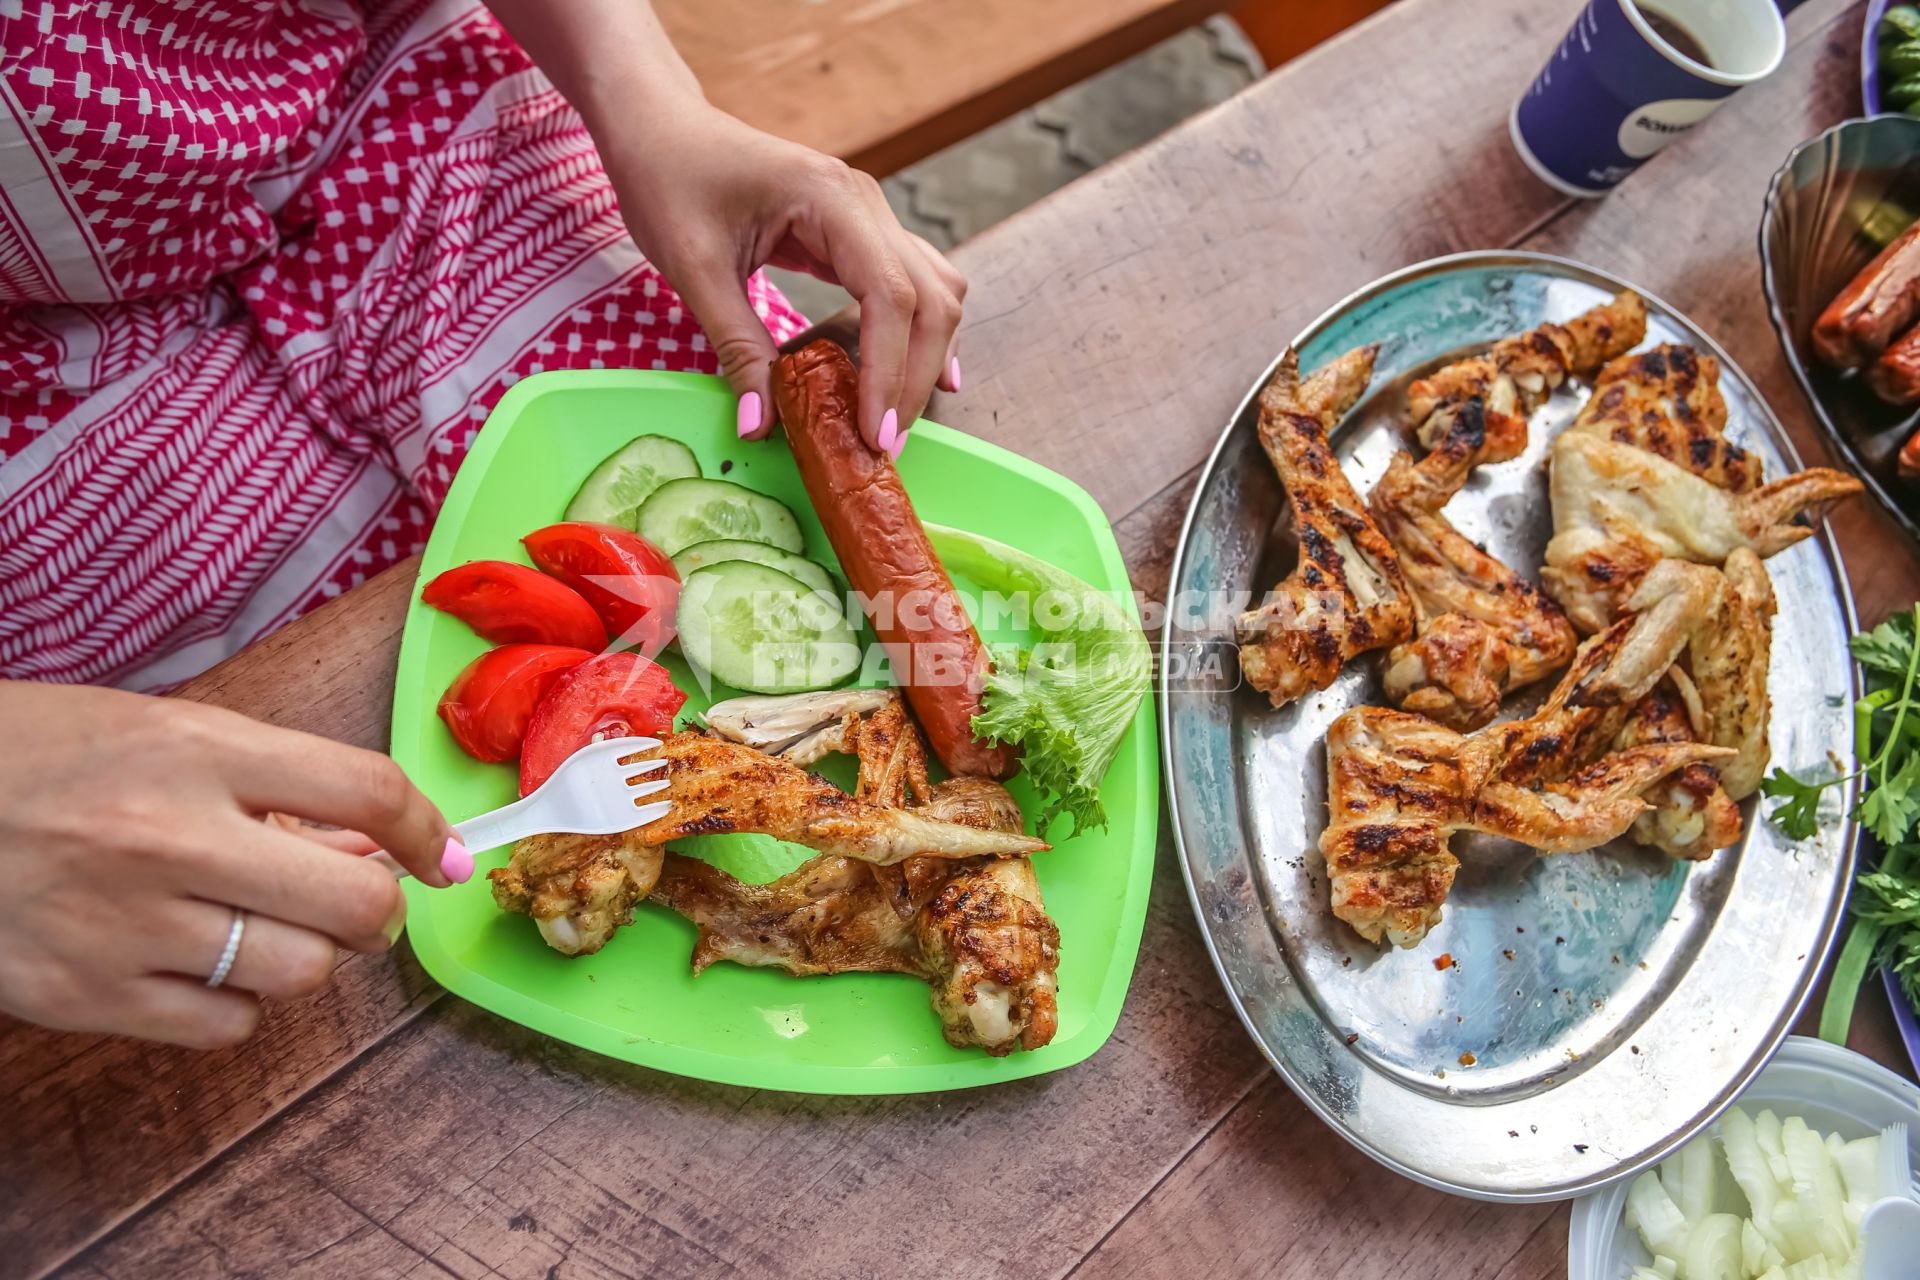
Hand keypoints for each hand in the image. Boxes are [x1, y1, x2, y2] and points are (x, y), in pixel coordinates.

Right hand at [0, 682, 461, 1047]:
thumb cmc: (42, 756)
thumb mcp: (163, 733)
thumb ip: (272, 785)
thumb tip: (379, 850)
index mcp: (196, 750)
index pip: (366, 791)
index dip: (426, 832)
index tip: (441, 856)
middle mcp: (171, 837)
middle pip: (354, 904)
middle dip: (376, 911)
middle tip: (354, 905)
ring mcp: (127, 924)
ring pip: (299, 973)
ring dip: (302, 955)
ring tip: (254, 924)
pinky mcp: (86, 996)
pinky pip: (226, 1025)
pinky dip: (234, 1002)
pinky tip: (196, 962)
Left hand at [598, 100, 965, 454]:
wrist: (660, 127)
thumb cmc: (668, 179)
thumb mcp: (692, 267)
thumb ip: (735, 345)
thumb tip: (762, 426)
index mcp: (830, 198)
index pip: (889, 294)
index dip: (890, 369)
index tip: (875, 432)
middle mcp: (865, 202)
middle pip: (929, 299)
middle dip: (914, 378)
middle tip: (884, 445)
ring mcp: (869, 215)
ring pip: (935, 293)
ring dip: (924, 359)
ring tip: (893, 421)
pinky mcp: (858, 233)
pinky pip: (911, 286)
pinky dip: (918, 334)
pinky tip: (914, 377)